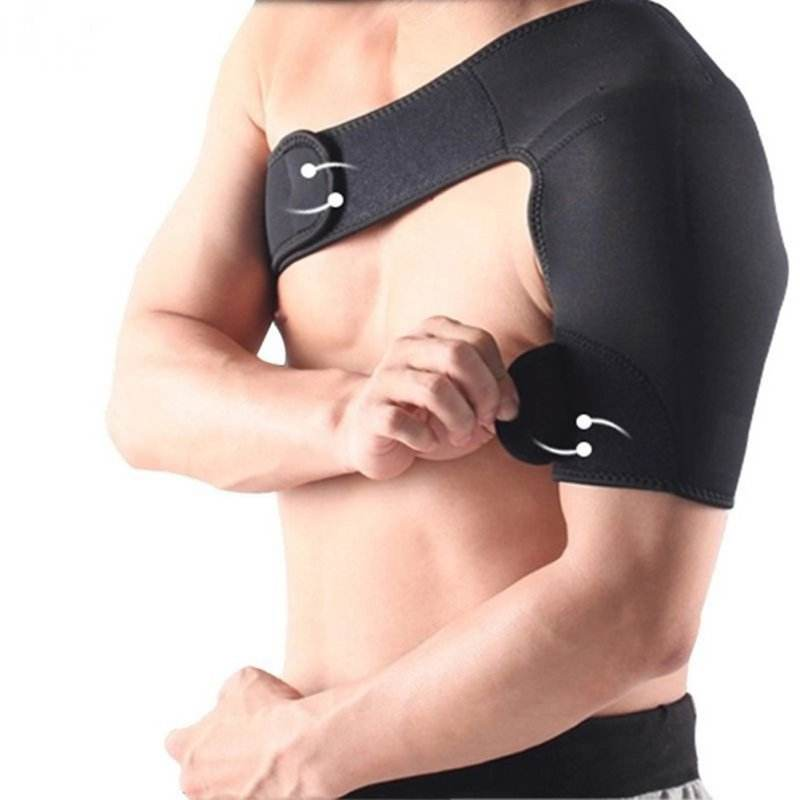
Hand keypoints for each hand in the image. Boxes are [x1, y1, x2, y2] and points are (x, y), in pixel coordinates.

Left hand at [165, 666, 325, 798]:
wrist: (305, 750)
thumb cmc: (272, 715)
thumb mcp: (243, 680)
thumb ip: (226, 693)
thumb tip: (228, 702)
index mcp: (188, 749)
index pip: (176, 742)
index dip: (196, 733)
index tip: (213, 729)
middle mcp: (196, 786)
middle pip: (197, 772)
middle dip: (218, 759)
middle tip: (247, 743)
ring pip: (221, 791)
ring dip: (238, 777)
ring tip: (268, 759)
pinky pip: (249, 798)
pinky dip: (259, 790)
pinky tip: (278, 774)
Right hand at [338, 315, 519, 479]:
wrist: (368, 432)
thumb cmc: (422, 413)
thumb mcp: (461, 395)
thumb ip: (488, 390)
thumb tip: (510, 404)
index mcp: (432, 333)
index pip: (479, 340)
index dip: (500, 378)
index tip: (503, 409)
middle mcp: (406, 347)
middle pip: (458, 355)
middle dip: (483, 395)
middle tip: (484, 422)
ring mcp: (384, 377)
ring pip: (434, 389)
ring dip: (459, 420)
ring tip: (459, 436)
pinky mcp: (369, 410)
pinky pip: (401, 422)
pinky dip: (425, 439)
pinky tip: (427, 443)